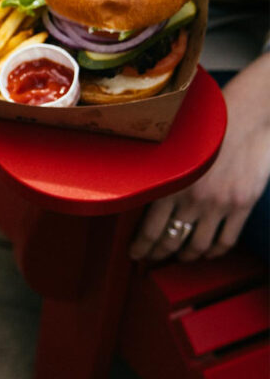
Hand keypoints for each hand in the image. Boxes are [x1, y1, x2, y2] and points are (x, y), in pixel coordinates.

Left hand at [130, 53, 269, 261]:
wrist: (244, 118)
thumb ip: (162, 180)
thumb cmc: (204, 132)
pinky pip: (226, 241)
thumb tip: (141, 201)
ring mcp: (219, 205)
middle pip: (171, 242)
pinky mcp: (242, 205)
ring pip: (198, 246)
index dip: (141, 248)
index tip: (135, 254)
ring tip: (178, 257)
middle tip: (151, 260)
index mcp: (171, 186)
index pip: (149, 230)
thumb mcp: (174, 155)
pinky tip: (206, 253)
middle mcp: (193, 199)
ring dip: (186, 257)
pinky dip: (214, 252)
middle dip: (157, 255)